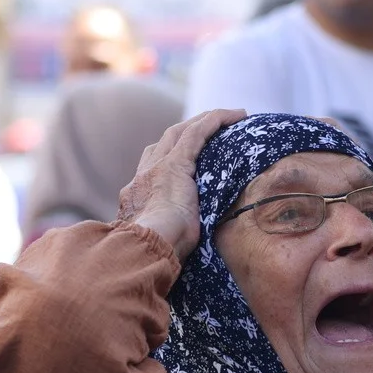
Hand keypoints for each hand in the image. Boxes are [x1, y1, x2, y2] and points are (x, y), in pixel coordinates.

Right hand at [117, 109, 245, 261]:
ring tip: (227, 118)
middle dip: (185, 133)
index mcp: (137, 197)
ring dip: (203, 122)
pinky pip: (198, 133)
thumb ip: (164, 239)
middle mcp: (143, 177)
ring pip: (180, 133)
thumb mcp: (158, 245)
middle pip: (164, 143)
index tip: (186, 158)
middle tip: (209, 129)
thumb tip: (176, 252)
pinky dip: (216, 121)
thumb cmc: (154, 257)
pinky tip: (235, 115)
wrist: (146, 249)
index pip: (151, 168)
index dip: (166, 158)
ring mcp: (158, 167)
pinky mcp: (177, 163)